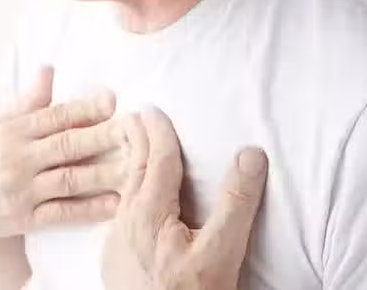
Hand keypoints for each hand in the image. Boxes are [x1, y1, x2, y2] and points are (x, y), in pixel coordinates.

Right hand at [0, 68, 126, 288]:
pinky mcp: (24, 218)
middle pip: (67, 145)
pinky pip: (61, 214)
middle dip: (102, 136)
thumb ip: (28, 100)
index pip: (55, 116)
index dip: (85, 108)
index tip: (112, 101)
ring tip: (134, 166)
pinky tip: (115, 204)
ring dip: (103, 173)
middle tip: (133, 130)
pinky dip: (88, 209)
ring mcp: (22, 190)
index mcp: (14, 131)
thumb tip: (49, 69)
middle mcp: (19, 158)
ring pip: (69, 179)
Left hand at [102, 108, 267, 289]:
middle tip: (131, 117)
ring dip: (126, 163)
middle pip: (132, 169)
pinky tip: (127, 198)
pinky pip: (118, 210)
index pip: (156, 160)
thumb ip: (235, 204)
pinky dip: (123, 189)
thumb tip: (251, 155)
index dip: (156, 132)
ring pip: (122, 190)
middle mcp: (127, 221)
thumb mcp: (221, 254)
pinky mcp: (115, 259)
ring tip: (127, 147)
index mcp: (150, 212)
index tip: (151, 109)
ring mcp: (117, 241)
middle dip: (134, 140)